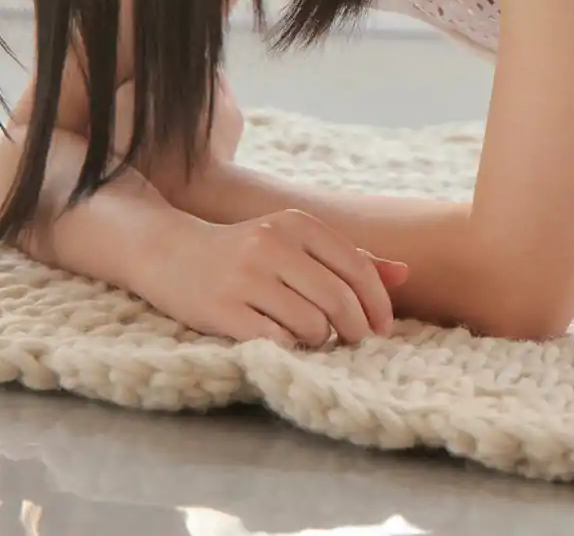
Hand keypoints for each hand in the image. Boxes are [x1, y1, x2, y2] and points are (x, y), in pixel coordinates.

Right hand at [138, 208, 409, 347]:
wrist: (168, 251)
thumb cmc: (244, 251)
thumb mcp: (295, 241)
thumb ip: (348, 257)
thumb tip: (404, 274)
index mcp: (298, 225)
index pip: (359, 268)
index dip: (378, 304)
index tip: (383, 328)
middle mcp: (273, 246)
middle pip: (340, 300)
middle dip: (357, 329)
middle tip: (355, 342)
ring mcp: (246, 278)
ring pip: (312, 325)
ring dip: (319, 339)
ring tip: (309, 335)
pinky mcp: (221, 310)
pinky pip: (277, 341)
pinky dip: (288, 347)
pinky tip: (281, 339)